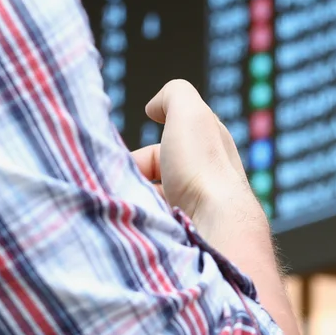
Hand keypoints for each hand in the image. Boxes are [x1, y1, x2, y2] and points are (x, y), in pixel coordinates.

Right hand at [130, 80, 253, 221]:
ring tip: (125, 210)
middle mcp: (207, 180)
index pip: (167, 148)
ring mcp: (199, 213)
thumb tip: (153, 107)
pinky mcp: (189, 239)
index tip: (122, 164)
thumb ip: (173, 96)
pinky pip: (158, 228)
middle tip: (119, 188)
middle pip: (157, 179)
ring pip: (155, 205)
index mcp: (210, 149)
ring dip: (137, 204)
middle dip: (134, 181)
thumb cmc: (202, 169)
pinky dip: (144, 225)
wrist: (215, 228)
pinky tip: (138, 228)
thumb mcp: (189, 113)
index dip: (141, 153)